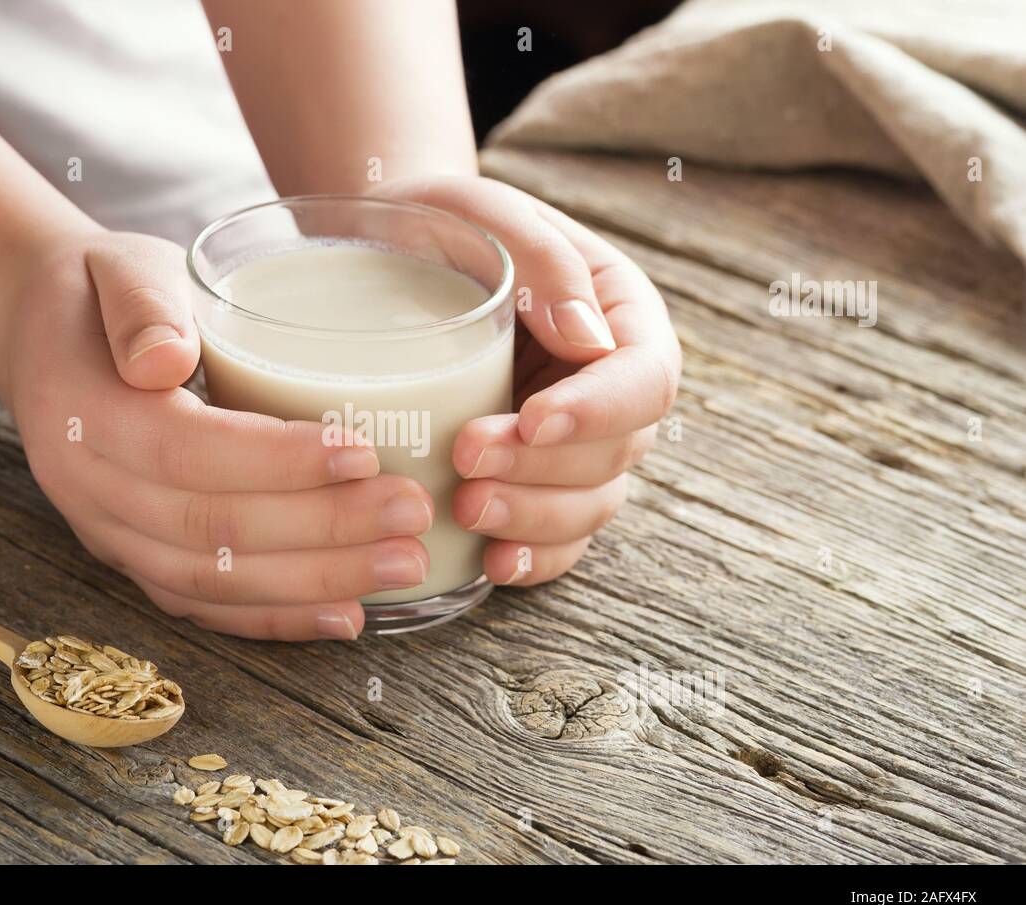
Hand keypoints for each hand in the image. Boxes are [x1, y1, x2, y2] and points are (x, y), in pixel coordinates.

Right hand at [0, 232, 432, 639]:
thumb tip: (161, 361)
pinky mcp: (137, 559)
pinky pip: (205, 605)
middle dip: (322, 530)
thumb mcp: (122, 268)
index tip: (363, 451)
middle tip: (411, 512)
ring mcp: (110, 534)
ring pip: (214, 581)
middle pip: (211, 531)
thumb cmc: (103, 292)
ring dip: (315, 581)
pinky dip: (277, 618)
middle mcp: (89, 490)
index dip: (277, 462)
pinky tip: (348, 616)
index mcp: (82, 414)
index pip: (187, 452)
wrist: (46, 338)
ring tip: (404, 564)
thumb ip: (143, 306)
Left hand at [368, 176, 680, 586]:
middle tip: (468, 460)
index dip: (598, 410)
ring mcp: (575, 441)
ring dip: (535, 518)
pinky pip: (556, 536)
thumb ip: (544, 262)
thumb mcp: (486, 212)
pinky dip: (532, 558)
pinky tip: (491, 563)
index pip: (644, 378)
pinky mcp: (534, 480)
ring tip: (466, 509)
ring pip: (590, 504)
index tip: (534, 419)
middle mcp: (609, 385)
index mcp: (620, 315)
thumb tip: (592, 341)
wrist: (389, 254)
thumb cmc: (441, 223)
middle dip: (546, 469)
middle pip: (616, 452)